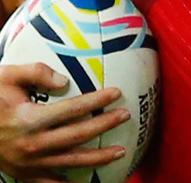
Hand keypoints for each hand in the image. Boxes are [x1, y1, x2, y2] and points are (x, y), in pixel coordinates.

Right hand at [0, 63, 128, 181]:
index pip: (71, 109)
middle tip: (125, 115)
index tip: (116, 92)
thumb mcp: (7, 76)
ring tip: (120, 151)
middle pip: (77, 136)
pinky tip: (88, 182)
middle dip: (104, 125)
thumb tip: (65, 81)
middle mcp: (32, 144)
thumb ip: (37, 72)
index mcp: (29, 119)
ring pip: (71, 162)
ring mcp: (29, 163)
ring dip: (98, 157)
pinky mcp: (24, 174)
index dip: (96, 101)